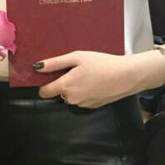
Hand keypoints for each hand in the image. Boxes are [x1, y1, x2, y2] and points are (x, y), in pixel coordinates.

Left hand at [34, 50, 155, 107]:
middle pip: (59, 92)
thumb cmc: (102, 64)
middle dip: (64, 83)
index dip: (45, 83)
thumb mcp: (77, 57)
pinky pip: (83, 99)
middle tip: (76, 70)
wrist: (127, 75)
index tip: (52, 75)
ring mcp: (83, 104)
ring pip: (72, 96)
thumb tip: (37, 67)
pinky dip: (86, 92)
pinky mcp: (93, 106)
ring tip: (89, 75)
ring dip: (75, 88)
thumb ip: (55, 63)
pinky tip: (96, 82)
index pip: (44, 92)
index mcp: (65, 87)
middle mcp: (71, 99)